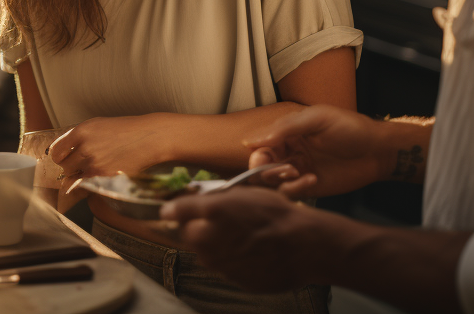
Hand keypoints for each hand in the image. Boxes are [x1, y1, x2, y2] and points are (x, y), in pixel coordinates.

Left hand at [49, 115, 168, 182]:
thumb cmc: (126, 130)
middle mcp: (85, 148)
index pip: (56, 151)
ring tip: (92, 170)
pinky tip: (98, 177)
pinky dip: (88, 185)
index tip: (64, 158)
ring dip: (79, 177)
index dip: (60, 156)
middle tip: (81, 165)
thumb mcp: (98, 125)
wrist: (149, 138)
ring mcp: (94, 164)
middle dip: (70, 167)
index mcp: (82, 131)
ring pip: (73, 179)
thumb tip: (65, 151)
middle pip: (64, 167)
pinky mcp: (104, 177)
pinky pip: (86, 186)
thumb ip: (79, 137)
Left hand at [161, 187, 350, 290]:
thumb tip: (192, 203)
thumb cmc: (277, 214)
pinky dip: (231, 260)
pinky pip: (225, 268)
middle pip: (188, 236)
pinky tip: (251, 251)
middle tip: (214, 222)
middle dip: (196, 229)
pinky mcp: (233, 279)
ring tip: (239, 237)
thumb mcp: (244, 194)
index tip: (170, 210)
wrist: (303, 246)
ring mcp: (220, 263)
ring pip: (206, 254)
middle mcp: (209, 240)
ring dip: (213, 245)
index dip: (173, 209)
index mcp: (210, 212)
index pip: (175, 211)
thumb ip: (214, 200)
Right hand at [243, 104, 392, 197]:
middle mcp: (287, 152)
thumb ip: (285, 128)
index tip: (266, 159)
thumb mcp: (317, 119)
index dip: (258, 156)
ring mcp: (297, 171)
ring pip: (271, 184)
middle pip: (259, 169)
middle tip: (287, 170)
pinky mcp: (308, 188)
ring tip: (300, 175)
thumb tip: (250, 141)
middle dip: (267, 172)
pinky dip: (295, 189)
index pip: (258, 147)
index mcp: (286, 133)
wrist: (377, 151)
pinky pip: (290, 194)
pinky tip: (313, 180)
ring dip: (280, 182)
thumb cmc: (350, 128)